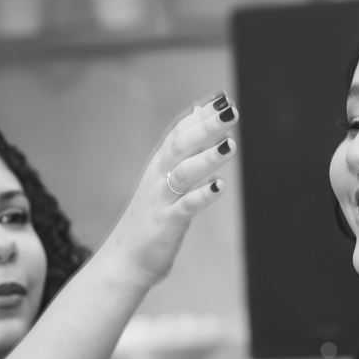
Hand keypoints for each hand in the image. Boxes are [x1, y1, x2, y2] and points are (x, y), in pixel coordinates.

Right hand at [104, 94, 237, 285]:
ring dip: (207, 158)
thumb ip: (184, 146)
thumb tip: (199, 110)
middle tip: (231, 112)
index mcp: (159, 165)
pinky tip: (220, 186)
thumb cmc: (153, 216)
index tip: (223, 99)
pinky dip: (202, 196)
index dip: (200, 115)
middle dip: (206, 127)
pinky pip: (186, 207)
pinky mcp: (166, 223)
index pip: (179, 132)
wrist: (127, 259)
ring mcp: (161, 199)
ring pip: (183, 173)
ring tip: (230, 145)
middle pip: (181, 145)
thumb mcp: (166, 177)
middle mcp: (158, 177)